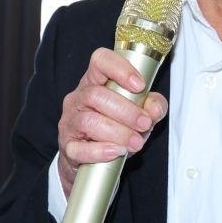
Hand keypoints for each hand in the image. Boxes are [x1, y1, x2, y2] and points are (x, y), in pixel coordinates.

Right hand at [57, 48, 168, 197]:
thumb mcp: (138, 113)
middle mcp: (78, 98)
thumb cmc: (115, 129)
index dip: (120, 69)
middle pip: (96, 95)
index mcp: (94, 82)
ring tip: (136, 143)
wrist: (91, 161)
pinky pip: (78, 148)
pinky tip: (116, 152)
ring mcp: (70, 122)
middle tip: (145, 124)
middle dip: (126, 111)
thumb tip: (154, 108)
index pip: (100, 61)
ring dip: (118, 133)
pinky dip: (100, 151)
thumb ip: (152, 106)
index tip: (139, 85)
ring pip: (89, 121)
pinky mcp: (67, 146)